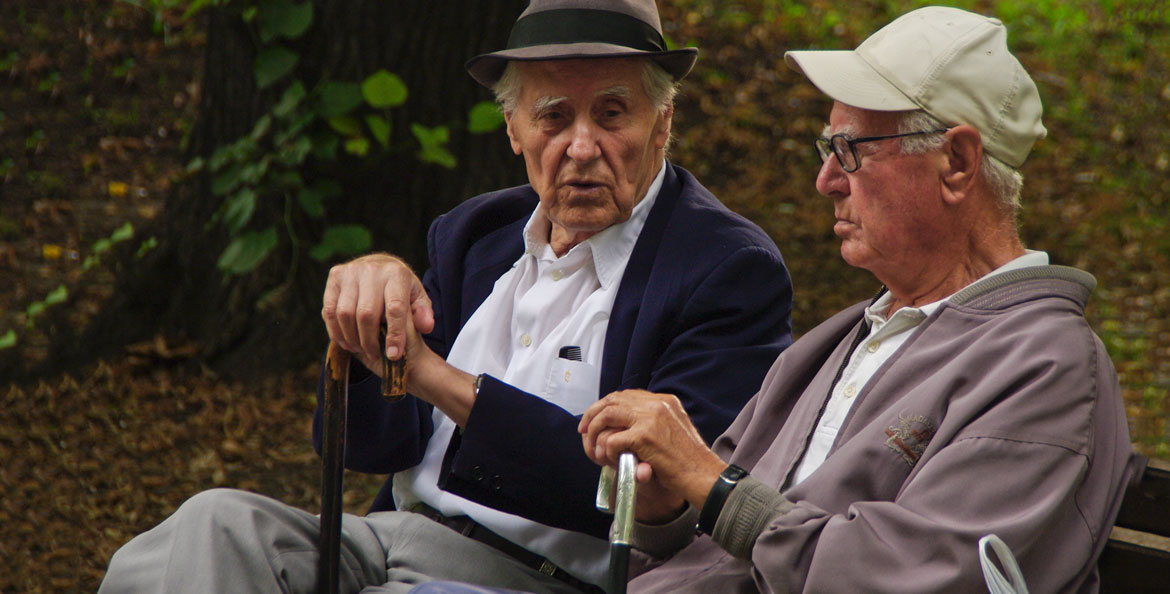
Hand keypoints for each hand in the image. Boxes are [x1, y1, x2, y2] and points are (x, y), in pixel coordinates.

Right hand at [321, 253, 434, 371]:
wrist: (377, 265)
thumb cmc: (399, 288)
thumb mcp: (417, 297)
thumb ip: (423, 313)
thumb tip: (426, 326)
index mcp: (397, 274)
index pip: (395, 308)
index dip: (394, 335)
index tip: (394, 356)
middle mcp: (372, 269)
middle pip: (366, 314)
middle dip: (369, 340)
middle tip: (374, 353)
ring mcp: (350, 271)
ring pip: (345, 314)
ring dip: (352, 338)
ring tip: (361, 348)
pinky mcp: (334, 276)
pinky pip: (329, 310)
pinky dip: (336, 331)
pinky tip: (346, 341)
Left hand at [579, 390, 726, 520]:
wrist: (704, 476)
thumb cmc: (689, 461)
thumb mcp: (673, 432)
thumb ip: (652, 424)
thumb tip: (623, 423)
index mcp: (665, 401)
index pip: (627, 394)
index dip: (607, 405)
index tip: (595, 418)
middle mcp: (657, 404)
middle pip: (613, 400)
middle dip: (593, 414)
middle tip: (583, 429)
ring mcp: (651, 418)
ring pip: (608, 415)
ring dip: (595, 431)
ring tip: (593, 446)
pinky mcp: (645, 436)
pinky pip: (613, 440)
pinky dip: (608, 451)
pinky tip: (612, 460)